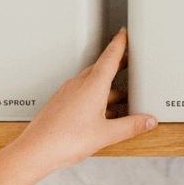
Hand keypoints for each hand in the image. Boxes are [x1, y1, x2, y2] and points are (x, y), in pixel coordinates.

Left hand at [10, 27, 156, 174]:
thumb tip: (147, 121)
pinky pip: (82, 93)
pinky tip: (101, 111)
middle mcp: (78, 85)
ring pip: (92, 82)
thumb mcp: (106, 134)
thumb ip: (131, 126)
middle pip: (101, 68)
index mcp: (92, 87)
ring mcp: (67, 93)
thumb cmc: (64, 141)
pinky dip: (95, 97)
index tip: (125, 33)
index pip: (110, 57)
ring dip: (107, 85)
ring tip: (121, 94)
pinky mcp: (61, 103)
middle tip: (127, 60)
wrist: (36, 151)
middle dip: (116, 64)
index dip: (120, 43)